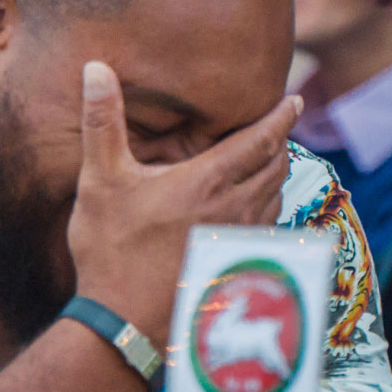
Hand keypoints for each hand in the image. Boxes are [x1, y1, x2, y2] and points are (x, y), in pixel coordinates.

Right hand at [67, 61, 300, 347]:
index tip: (296, 100)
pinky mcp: (239, 266)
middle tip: (277, 128)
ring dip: (275, 176)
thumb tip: (95, 67)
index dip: (282, 116)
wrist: (124, 323)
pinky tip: (255, 210)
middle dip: (279, 143)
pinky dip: (269, 208)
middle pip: (276, 165)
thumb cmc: (111, 252)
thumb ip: (102, 122)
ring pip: (276, 197)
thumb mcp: (100, 181)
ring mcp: (242, 240)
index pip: (262, 139)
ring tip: (268, 163)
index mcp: (208, 181)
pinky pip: (269, 227)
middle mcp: (236, 208)